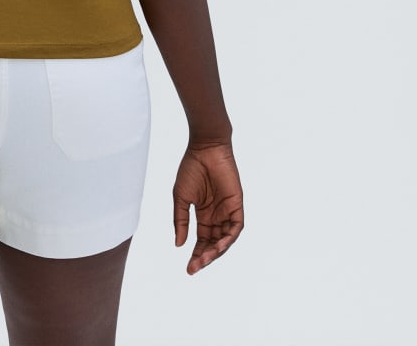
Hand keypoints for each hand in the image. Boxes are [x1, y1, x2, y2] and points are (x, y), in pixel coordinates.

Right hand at [173, 141, 243, 274]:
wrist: (204, 149)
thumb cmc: (191, 169)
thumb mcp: (181, 198)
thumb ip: (180, 220)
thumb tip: (179, 244)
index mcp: (204, 214)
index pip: (202, 240)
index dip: (196, 254)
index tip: (188, 268)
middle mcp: (217, 216)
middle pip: (214, 243)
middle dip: (205, 257)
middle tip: (195, 267)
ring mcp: (228, 211)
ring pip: (225, 239)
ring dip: (216, 251)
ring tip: (205, 260)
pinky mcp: (237, 205)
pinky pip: (236, 227)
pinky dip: (229, 238)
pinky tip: (219, 246)